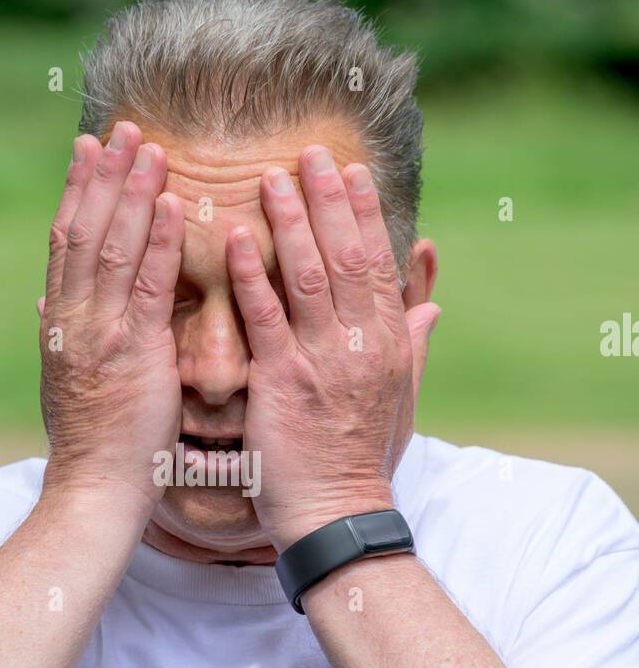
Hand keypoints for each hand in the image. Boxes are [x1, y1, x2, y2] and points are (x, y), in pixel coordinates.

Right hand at [38, 122, 184, 517]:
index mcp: (59, 322)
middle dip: (104, 175)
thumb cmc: (93, 444)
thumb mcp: (67, 381)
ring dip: (133, 192)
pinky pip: (149, 287)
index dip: (76, 190)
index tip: (87, 148)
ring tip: (151, 146)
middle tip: (123, 127)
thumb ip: (62, 335)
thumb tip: (45, 302)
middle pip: (85, 230)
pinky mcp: (134, 354)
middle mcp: (73, 319)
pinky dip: (159, 241)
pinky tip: (172, 204)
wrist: (93, 490)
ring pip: (113, 247)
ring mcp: (100, 334)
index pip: (66, 241)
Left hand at [225, 149, 439, 550]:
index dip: (365, 214)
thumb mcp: (400, 399)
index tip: (352, 172)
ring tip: (270, 177)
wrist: (335, 514)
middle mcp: (361, 344)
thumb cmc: (361, 459)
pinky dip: (252, 276)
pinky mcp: (283, 382)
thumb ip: (412, 345)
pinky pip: (266, 318)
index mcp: (388, 344)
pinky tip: (236, 239)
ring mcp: (322, 361)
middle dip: (328, 200)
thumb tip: (432, 305)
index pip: (378, 264)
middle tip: (310, 153)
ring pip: (309, 275)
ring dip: (290, 222)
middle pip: (348, 256)